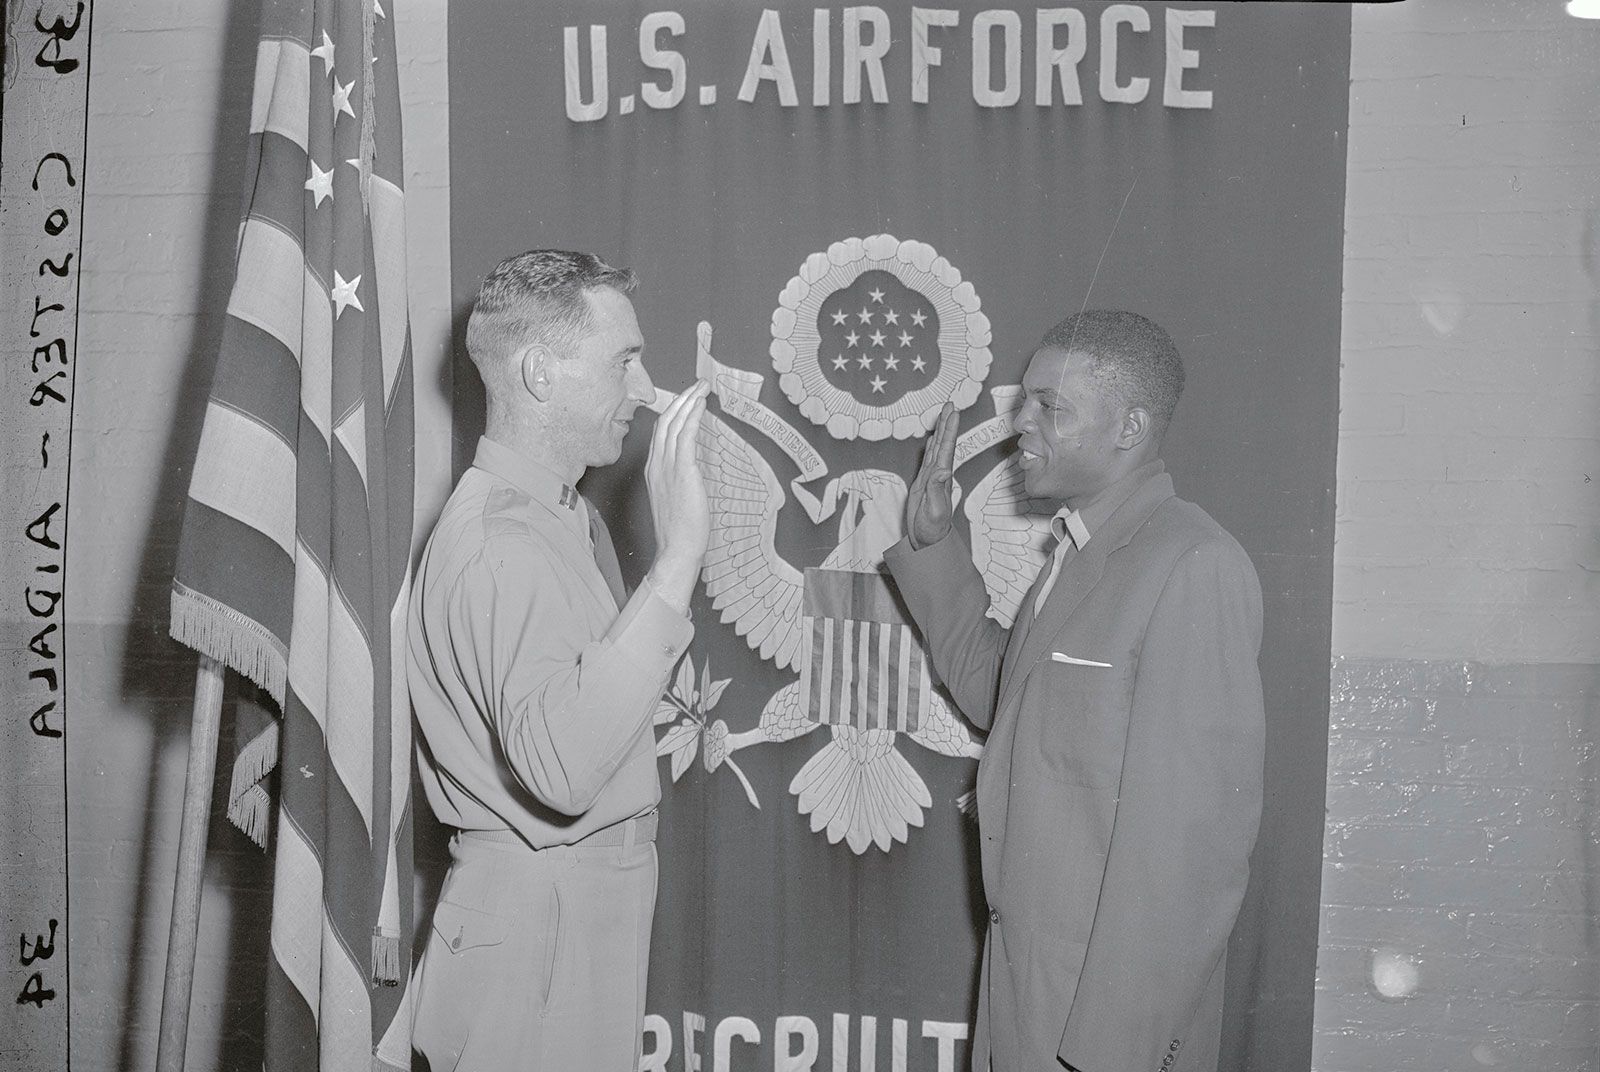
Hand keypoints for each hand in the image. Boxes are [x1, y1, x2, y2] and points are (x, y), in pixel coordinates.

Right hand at [645, 380, 710, 608]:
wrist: (677, 550)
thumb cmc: (680, 530)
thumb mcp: (676, 498)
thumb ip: (680, 479)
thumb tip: (694, 468)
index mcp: (654, 470)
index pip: (660, 432)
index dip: (673, 412)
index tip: (688, 399)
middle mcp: (656, 465)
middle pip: (665, 422)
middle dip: (681, 399)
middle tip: (697, 385)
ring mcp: (666, 467)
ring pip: (674, 424)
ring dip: (689, 401)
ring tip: (701, 387)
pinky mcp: (682, 472)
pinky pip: (685, 435)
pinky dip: (693, 416)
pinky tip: (701, 404)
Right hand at [906, 402, 957, 549]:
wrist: (928, 542)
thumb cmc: (932, 529)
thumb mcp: (933, 510)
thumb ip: (936, 490)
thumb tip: (943, 470)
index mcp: (941, 478)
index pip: (947, 448)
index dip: (949, 429)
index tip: (953, 411)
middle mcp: (939, 474)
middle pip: (944, 444)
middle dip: (947, 423)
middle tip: (950, 404)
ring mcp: (931, 477)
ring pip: (936, 448)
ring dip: (940, 431)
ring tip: (944, 414)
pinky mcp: (923, 483)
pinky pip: (928, 459)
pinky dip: (931, 446)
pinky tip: (933, 439)